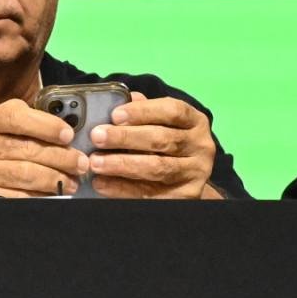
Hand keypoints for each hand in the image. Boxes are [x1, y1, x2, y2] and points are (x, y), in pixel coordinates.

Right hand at [0, 99, 85, 197]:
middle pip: (27, 150)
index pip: (14, 116)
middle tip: (81, 163)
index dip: (46, 125)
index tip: (69, 134)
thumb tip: (63, 125)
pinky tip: (53, 194)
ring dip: (56, 179)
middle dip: (62, 157)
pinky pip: (18, 196)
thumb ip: (20, 118)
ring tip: (72, 181)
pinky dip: (41, 196)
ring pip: (26, 175)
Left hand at [83, 91, 219, 198]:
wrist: (186, 180)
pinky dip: (123, 189)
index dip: (143, 111)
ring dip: (122, 164)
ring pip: (157, 167)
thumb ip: (141, 111)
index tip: (115, 115)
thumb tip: (114, 101)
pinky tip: (103, 183)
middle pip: (161, 139)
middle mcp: (201, 146)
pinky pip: (151, 193)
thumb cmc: (166, 142)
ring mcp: (196, 172)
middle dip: (125, 137)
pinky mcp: (186, 196)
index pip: (172, 111)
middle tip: (97, 137)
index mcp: (195, 121)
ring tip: (96, 162)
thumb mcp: (160, 123)